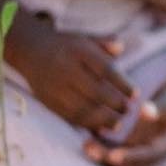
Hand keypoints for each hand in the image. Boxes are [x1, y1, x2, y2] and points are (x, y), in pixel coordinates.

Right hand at [10, 11, 140, 134]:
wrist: (29, 50)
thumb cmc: (65, 45)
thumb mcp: (84, 38)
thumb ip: (104, 42)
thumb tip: (121, 48)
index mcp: (78, 50)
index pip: (105, 69)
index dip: (123, 84)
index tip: (136, 94)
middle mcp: (65, 68)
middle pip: (95, 91)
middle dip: (115, 104)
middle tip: (127, 111)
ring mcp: (55, 86)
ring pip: (82, 108)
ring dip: (103, 119)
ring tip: (117, 123)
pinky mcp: (48, 100)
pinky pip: (69, 116)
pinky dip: (86, 124)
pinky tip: (99, 127)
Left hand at [84, 69, 165, 165]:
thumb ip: (161, 104)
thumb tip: (145, 112)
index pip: (148, 155)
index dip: (130, 156)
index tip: (112, 155)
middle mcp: (156, 148)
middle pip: (133, 163)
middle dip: (111, 159)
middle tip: (89, 149)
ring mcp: (146, 145)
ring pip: (123, 158)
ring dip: (105, 155)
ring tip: (86, 145)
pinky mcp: (137, 139)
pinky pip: (119, 147)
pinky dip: (105, 144)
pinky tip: (90, 133)